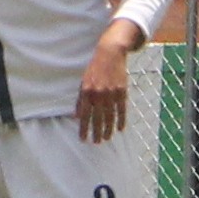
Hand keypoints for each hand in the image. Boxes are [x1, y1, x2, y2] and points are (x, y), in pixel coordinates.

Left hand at [78, 27, 139, 142]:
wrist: (109, 55)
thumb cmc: (93, 70)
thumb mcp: (82, 83)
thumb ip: (80, 100)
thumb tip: (76, 116)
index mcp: (86, 92)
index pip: (84, 115)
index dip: (84, 128)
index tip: (83, 138)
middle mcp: (98, 94)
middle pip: (97, 118)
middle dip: (96, 132)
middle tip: (96, 142)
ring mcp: (111, 93)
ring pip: (110, 116)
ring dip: (108, 129)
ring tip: (106, 138)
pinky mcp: (122, 91)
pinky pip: (122, 109)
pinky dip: (121, 120)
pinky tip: (120, 129)